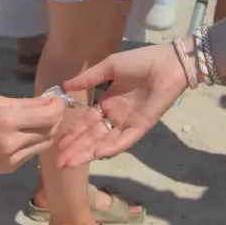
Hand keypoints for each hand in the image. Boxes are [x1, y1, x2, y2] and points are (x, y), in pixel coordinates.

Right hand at [0, 95, 66, 177]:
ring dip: (49, 129)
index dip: (57, 105)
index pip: (47, 114)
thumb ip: (24, 103)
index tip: (56, 99)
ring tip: (43, 119)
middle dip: (56, 116)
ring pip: (46, 142)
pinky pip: (34, 151)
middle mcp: (13, 141)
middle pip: (50, 129)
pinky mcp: (13, 167)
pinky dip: (37, 140)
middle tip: (53, 107)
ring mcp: (14, 158)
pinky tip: (30, 132)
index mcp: (6, 120)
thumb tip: (48, 101)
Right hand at [54, 42, 190, 168]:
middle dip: (75, 149)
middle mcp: (116, 117)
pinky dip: (111, 147)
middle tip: (58, 162)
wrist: (167, 63)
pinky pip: (124, 140)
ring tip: (69, 163)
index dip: (72, 134)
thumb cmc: (140, 62)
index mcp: (108, 103)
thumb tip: (64, 86)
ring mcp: (128, 123)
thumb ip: (89, 78)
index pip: (86, 124)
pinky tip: (96, 153)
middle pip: (92, 137)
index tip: (57, 144)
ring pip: (104, 142)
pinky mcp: (141, 127)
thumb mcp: (110, 67)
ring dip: (87, 153)